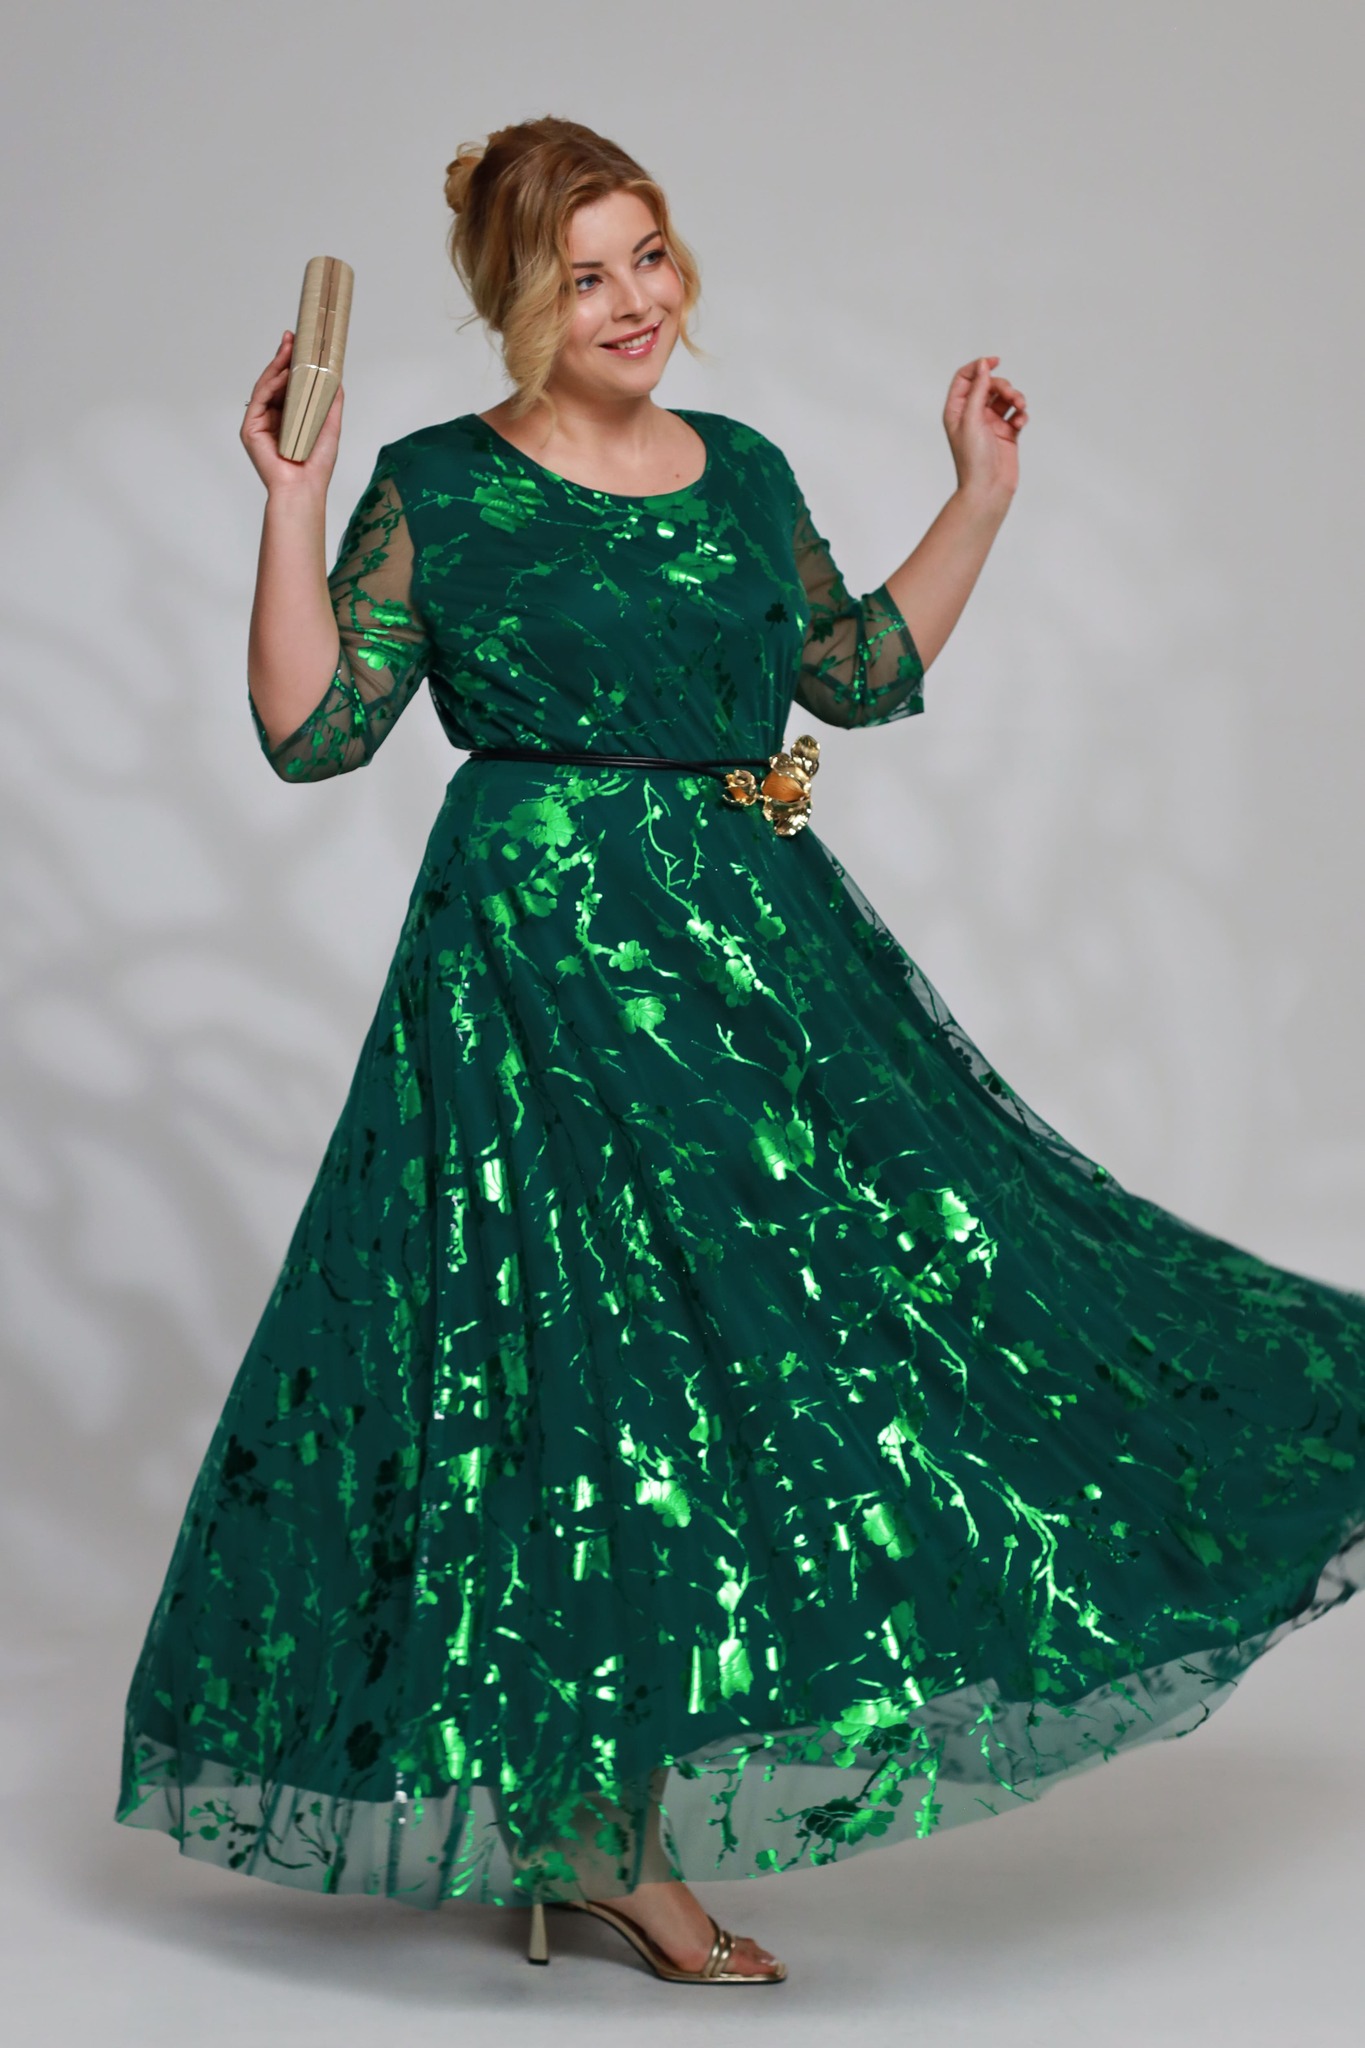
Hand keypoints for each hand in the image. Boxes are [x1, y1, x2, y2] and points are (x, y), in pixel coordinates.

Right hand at [240, 330, 343, 495]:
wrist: (303, 488)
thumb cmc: (316, 466)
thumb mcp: (329, 426)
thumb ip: (331, 402)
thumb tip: (337, 379)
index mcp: (288, 418)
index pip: (289, 385)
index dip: (293, 364)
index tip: (302, 345)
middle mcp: (272, 418)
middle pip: (275, 381)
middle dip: (283, 358)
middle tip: (293, 337)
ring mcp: (259, 423)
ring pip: (266, 386)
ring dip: (277, 365)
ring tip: (290, 348)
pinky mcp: (250, 429)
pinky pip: (260, 399)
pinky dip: (271, 384)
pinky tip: (284, 372)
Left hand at [942, 355, 1027, 507]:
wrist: (988, 489)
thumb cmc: (973, 459)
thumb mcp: (971, 419)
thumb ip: (978, 390)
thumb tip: (983, 365)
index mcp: (957, 410)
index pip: (965, 378)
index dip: (979, 367)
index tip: (995, 362)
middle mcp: (972, 415)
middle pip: (989, 385)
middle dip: (1003, 386)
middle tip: (1011, 397)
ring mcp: (990, 424)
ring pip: (1005, 398)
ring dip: (1015, 398)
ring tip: (1020, 409)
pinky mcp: (1006, 433)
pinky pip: (1016, 414)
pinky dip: (1020, 414)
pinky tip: (1020, 422)